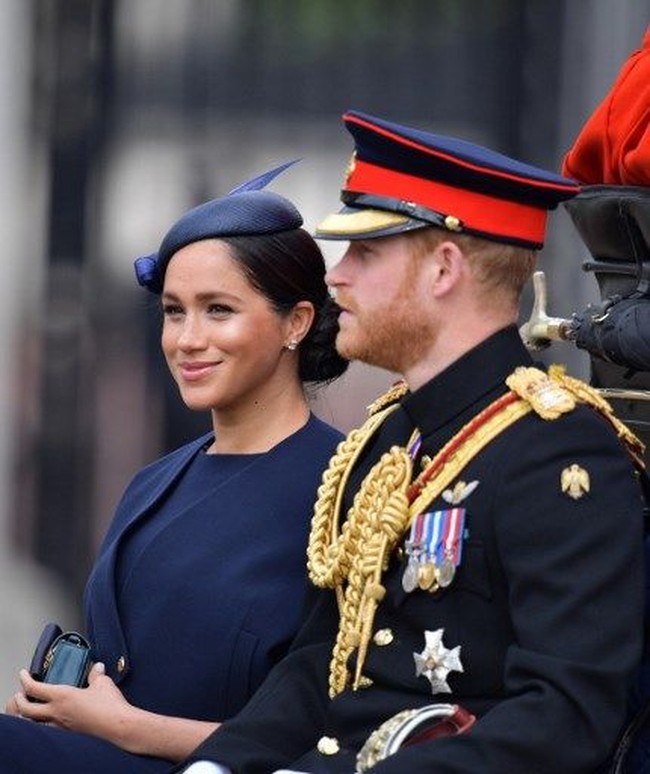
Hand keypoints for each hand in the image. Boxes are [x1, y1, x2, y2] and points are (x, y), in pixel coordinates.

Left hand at [6, 663, 135, 744]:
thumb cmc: (109, 706)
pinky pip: (47, 729)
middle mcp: (57, 713)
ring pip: (33, 723)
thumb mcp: (103, 683)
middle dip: (19, 700)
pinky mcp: (69, 735)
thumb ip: (96, 674)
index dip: (25, 680)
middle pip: (26, 709)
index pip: (34, 688)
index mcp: (62, 697)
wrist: (118, 726)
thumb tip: (97, 668)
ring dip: (27, 716)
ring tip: (30, 709)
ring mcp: (61, 726)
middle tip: (20, 693)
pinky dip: (42, 724)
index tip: (24, 674)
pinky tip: (50, 720)